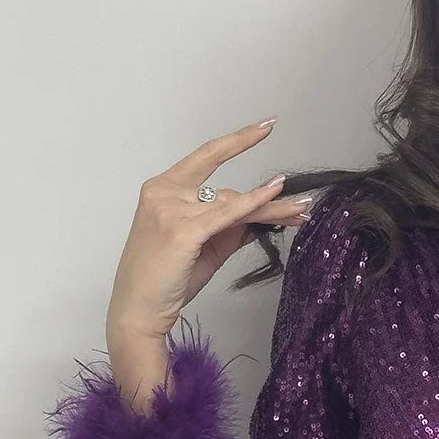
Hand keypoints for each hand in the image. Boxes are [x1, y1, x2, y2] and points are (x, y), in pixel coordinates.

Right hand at [105, 118, 309, 344]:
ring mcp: (171, 208)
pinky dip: (254, 203)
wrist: (138, 311)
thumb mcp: (202, 248)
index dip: (237, 141)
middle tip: (300, 198)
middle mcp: (163, 192)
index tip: (265, 127)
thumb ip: (227, 226)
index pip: (205, 157)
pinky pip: (227, 213)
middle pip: (225, 188)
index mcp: (162, 190)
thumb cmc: (165, 282)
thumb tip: (257, 213)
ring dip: (270, 210)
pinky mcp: (183, 229)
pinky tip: (276, 194)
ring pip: (232, 204)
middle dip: (266, 196)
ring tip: (300, 213)